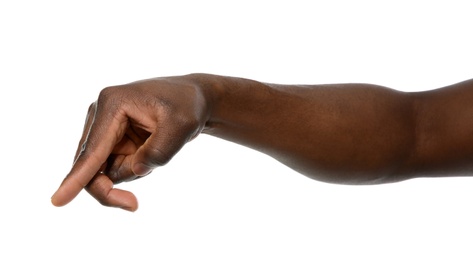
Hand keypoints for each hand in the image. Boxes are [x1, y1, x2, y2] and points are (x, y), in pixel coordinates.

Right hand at [51, 75, 210, 210]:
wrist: (193, 98)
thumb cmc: (187, 107)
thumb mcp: (181, 128)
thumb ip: (157, 152)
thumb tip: (134, 171)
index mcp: (113, 104)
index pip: (92, 150)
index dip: (77, 179)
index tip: (58, 201)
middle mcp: (100, 114)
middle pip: (90, 165)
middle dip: (111, 187)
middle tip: (133, 204)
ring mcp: (103, 127)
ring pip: (103, 170)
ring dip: (130, 171)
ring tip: (157, 147)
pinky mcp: (110, 138)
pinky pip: (113, 167)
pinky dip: (132, 168)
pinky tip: (150, 147)